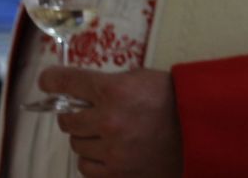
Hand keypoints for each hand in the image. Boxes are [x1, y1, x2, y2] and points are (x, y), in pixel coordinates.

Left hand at [40, 66, 182, 176]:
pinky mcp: (117, 173)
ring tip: (109, 133)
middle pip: (67, 119)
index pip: (68, 82)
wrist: (200, 130)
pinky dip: (94, 159)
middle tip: (88, 112)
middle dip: (75, 114)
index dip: (53, 80)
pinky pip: (86, 167)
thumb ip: (110, 84)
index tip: (47, 81)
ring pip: (76, 144)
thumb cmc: (174, 100)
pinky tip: (110, 151)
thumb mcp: (143, 78)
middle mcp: (109, 120)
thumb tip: (81, 90)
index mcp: (115, 90)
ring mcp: (112, 150)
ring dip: (87, 137)